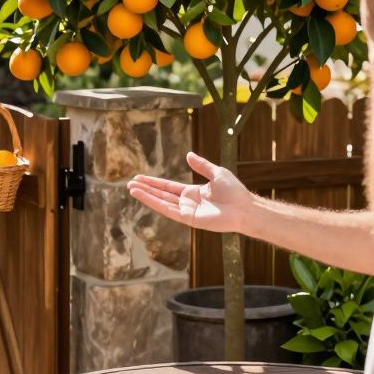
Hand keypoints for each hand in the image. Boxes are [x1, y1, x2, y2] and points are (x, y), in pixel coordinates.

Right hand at [127, 152, 252, 234]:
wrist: (243, 207)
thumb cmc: (234, 191)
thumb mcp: (216, 173)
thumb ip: (201, 165)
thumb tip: (188, 155)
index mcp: (192, 193)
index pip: (168, 187)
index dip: (154, 183)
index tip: (140, 178)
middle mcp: (187, 202)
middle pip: (161, 194)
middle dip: (146, 189)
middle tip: (130, 183)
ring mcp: (186, 211)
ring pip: (161, 202)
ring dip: (146, 196)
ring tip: (131, 189)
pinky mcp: (188, 219)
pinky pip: (168, 210)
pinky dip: (154, 203)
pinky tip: (144, 196)